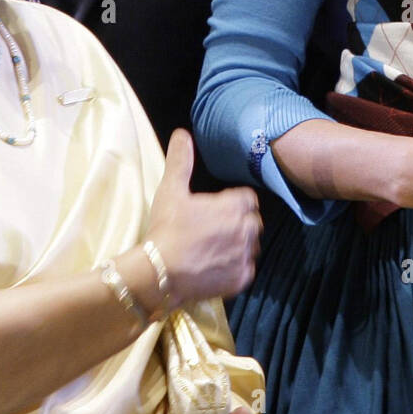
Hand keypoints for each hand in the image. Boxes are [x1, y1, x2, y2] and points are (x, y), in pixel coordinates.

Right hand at [146, 130, 261, 304]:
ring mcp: (245, 256)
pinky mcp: (241, 279)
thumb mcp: (171, 189)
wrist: (159, 272)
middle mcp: (246, 229)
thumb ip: (180, 159)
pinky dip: (235, 268)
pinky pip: (246, 270)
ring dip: (239, 245)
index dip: (233, 203)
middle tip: (214, 229)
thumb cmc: (166, 228)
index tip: (217, 210)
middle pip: (252, 222)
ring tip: (214, 248)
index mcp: (234, 205)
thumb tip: (182, 133)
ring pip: (251, 246)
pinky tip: (215, 266)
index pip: (248, 199)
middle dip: (239, 223)